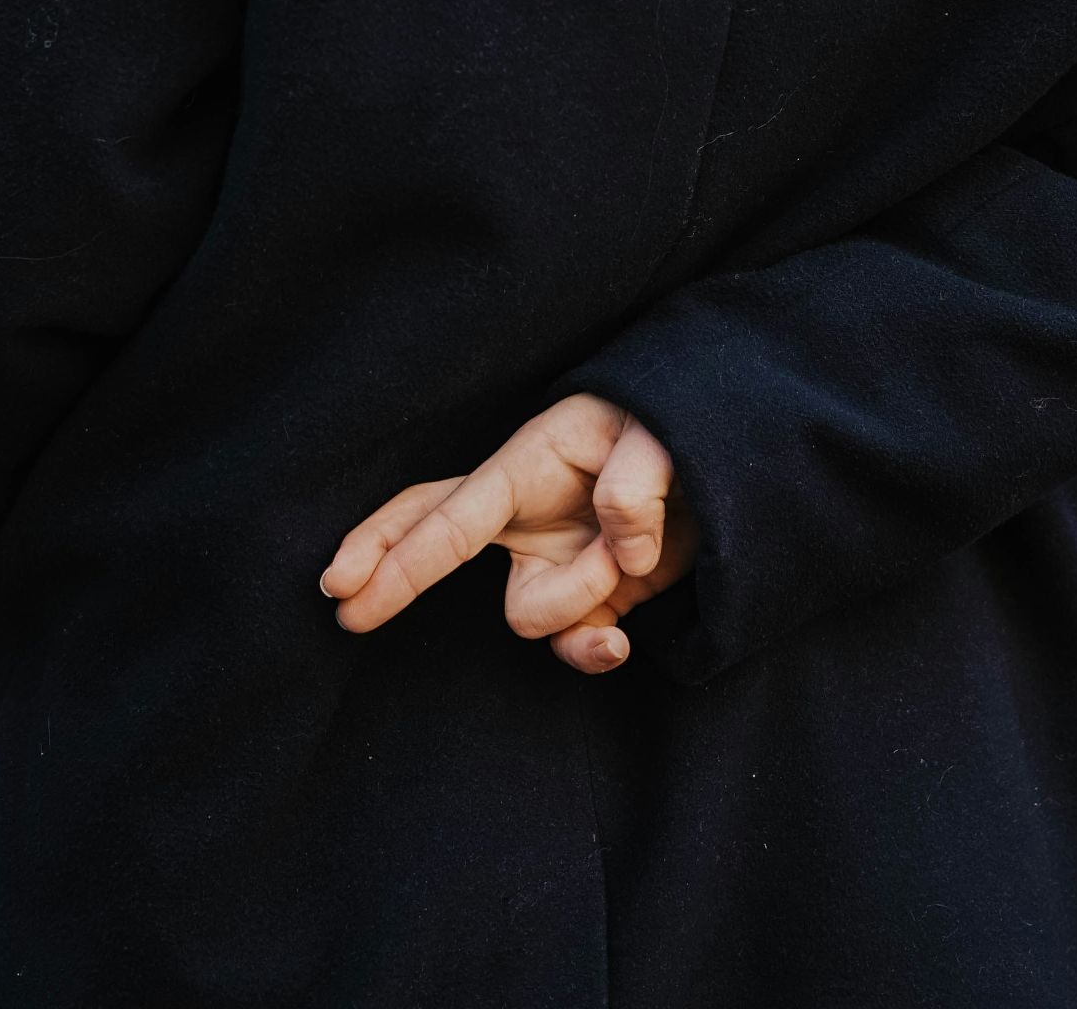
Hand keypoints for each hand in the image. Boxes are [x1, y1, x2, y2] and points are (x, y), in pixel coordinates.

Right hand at [321, 394, 698, 672]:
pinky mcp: (590, 598)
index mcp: (528, 464)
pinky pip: (571, 642)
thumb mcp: (666, 433)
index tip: (344, 589)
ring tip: (636, 555)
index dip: (395, 555)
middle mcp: (527, 514)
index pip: (449, 516)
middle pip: (430, 537)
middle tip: (344, 609)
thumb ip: (639, 480)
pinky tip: (621, 642)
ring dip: (584, 600)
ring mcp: (554, 559)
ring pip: (528, 615)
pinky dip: (594, 649)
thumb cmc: (679, 427)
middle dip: (388, 572)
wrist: (732, 463)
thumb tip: (621, 549)